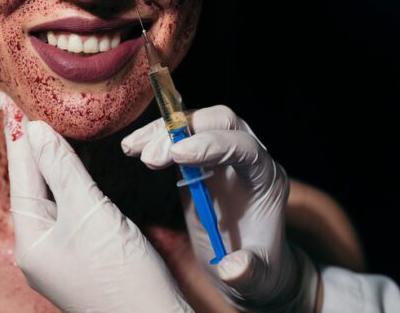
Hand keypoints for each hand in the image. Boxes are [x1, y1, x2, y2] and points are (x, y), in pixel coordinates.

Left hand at [0, 91, 193, 312]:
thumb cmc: (122, 277)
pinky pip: (70, 204)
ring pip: (52, 192)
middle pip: (32, 182)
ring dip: (51, 157)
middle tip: (23, 101)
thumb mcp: (89, 213)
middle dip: (31, 143)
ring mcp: (61, 250)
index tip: (12, 100)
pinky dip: (71, 177)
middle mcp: (39, 246)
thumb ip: (63, 170)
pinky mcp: (84, 251)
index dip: (19, 134)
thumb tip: (38, 131)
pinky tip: (74, 156)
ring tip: (45, 119)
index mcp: (30, 240)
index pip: (21, 175)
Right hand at [120, 105, 318, 312]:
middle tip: (151, 157)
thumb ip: (251, 271)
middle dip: (183, 132)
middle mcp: (249, 156)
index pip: (244, 147)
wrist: (248, 263)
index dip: (213, 145)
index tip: (178, 155)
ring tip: (133, 149)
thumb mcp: (259, 278)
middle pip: (220, 122)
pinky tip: (132, 148)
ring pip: (195, 122)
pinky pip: (177, 137)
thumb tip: (233, 267)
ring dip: (162, 132)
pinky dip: (154, 138)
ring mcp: (224, 151)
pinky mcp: (200, 157)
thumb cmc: (258, 269)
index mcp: (266, 179)